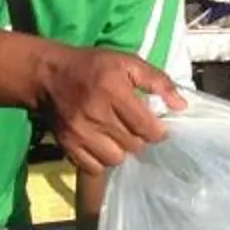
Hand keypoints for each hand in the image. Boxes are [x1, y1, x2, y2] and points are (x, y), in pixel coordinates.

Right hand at [30, 44, 182, 174]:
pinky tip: (100, 144)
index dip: (157, 131)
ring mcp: (80, 132)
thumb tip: (181, 105)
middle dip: (139, 138)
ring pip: (115, 159)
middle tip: (133, 127)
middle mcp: (96, 113)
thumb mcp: (127, 62)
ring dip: (121, 150)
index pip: (147, 128)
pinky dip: (101, 160)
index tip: (154, 126)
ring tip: (116, 136)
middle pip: (134, 145)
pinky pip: (94, 167)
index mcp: (113, 90)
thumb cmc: (93, 66)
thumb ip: (158, 81)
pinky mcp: (67, 145)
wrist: (49, 74)